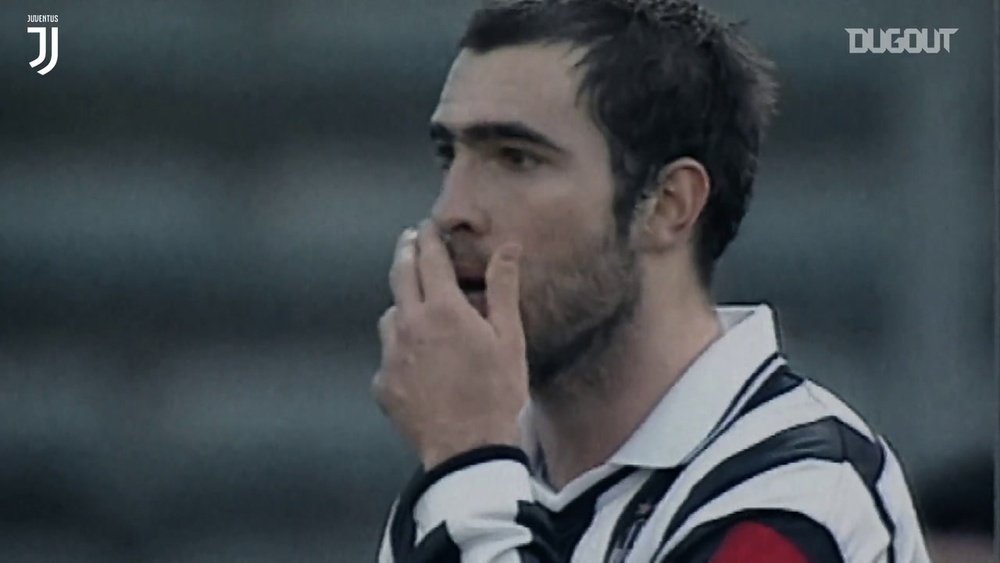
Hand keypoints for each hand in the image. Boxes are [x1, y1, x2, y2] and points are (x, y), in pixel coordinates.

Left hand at [372, 221, 528, 469]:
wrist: (468, 449)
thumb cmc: (497, 392)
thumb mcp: (509, 338)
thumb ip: (502, 288)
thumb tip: (508, 248)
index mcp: (442, 309)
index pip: (429, 257)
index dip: (428, 237)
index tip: (427, 226)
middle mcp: (409, 324)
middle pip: (400, 274)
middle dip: (406, 252)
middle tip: (410, 240)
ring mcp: (391, 355)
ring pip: (390, 315)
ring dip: (402, 304)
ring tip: (416, 309)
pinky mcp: (383, 383)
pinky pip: (388, 355)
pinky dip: (401, 350)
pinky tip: (417, 362)